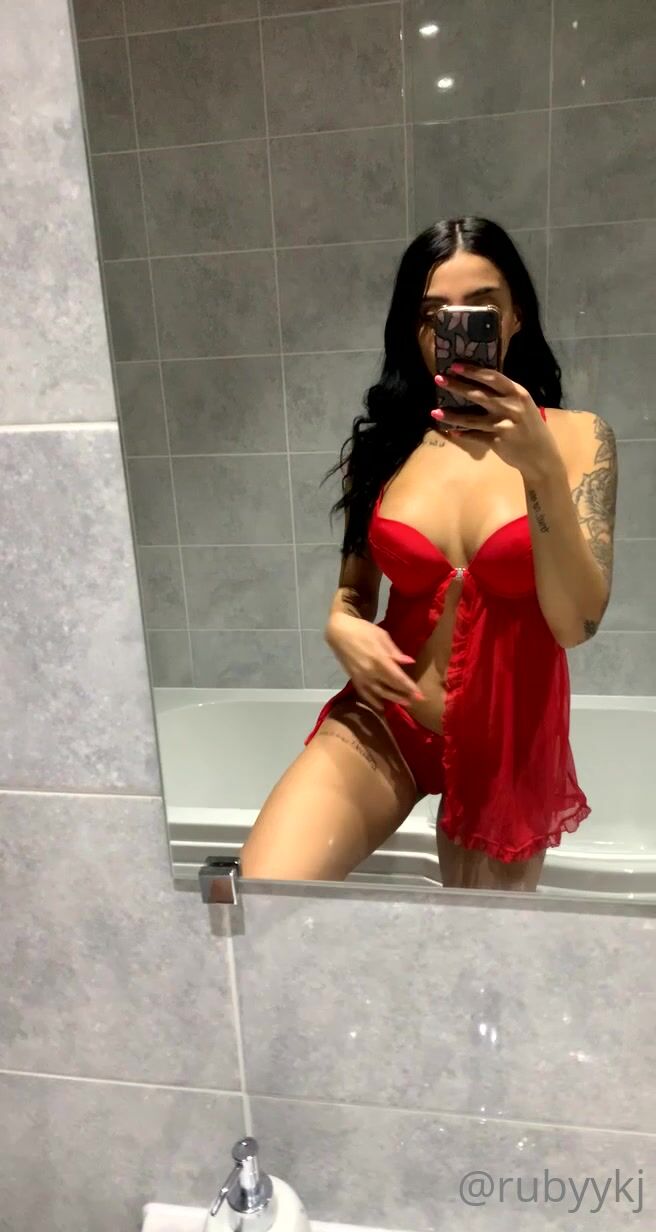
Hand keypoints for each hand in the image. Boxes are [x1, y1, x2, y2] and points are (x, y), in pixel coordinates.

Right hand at [325, 613, 423, 711]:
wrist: (338, 632)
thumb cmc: (362, 630)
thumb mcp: (381, 635)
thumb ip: (394, 651)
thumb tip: (409, 662)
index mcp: (379, 659)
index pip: (398, 677)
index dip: (410, 687)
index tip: (421, 694)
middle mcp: (370, 671)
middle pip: (390, 686)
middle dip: (405, 694)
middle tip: (418, 700)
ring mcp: (361, 677)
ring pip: (379, 692)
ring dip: (393, 699)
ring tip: (405, 704)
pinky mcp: (354, 678)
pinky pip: (364, 693)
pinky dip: (373, 701)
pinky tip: (381, 706)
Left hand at [431, 364, 560, 482]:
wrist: (541, 456)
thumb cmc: (530, 427)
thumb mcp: (523, 405)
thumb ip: (505, 395)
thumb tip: (478, 383)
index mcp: (518, 393)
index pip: (493, 377)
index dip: (472, 371)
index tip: (455, 366)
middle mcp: (511, 407)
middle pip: (478, 394)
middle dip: (456, 386)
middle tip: (438, 379)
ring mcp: (503, 425)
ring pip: (470, 418)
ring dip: (451, 415)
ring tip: (435, 412)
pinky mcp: (496, 441)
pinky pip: (474, 435)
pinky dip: (462, 433)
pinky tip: (451, 431)